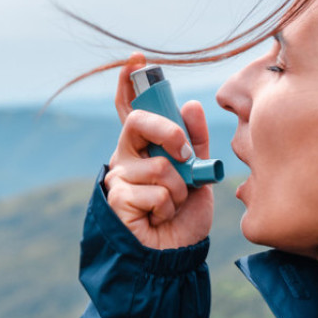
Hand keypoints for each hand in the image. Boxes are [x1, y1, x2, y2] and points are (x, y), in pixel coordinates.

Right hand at [104, 53, 214, 249]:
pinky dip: (167, 206)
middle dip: (168, 133)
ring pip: (158, 164)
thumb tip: (190, 105)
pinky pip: (154, 190)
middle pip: (139, 123)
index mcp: (144, 147)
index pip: (131, 108)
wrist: (173, 257)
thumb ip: (196, 141)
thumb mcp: (199, 174)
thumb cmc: (183, 217)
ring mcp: (119, 177)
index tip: (136, 59)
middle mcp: (127, 157)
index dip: (128, 82)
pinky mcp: (117, 198)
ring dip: (177, 189)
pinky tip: (159, 218)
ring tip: (172, 206)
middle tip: (185, 154)